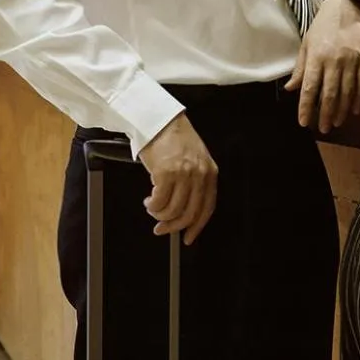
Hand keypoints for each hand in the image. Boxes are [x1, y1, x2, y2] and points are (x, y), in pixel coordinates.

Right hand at [137, 113, 217, 244]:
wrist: (160, 121)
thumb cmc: (175, 139)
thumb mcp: (195, 160)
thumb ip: (194, 182)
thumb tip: (184, 210)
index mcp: (210, 172)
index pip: (207, 207)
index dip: (197, 226)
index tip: (188, 237)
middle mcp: (199, 174)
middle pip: (189, 213)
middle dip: (173, 226)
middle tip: (161, 229)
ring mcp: (183, 174)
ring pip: (172, 210)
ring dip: (160, 215)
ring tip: (153, 208)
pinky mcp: (165, 173)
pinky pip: (158, 202)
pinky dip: (152, 206)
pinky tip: (149, 200)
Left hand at [285, 0, 359, 133]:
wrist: (347, 8)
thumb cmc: (323, 27)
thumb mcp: (306, 44)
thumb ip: (300, 68)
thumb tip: (290, 89)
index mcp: (317, 57)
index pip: (310, 88)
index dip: (306, 107)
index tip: (304, 122)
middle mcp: (334, 61)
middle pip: (330, 94)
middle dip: (326, 114)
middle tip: (323, 129)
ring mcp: (352, 61)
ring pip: (347, 92)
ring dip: (342, 110)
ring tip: (337, 122)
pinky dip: (358, 99)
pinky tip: (354, 110)